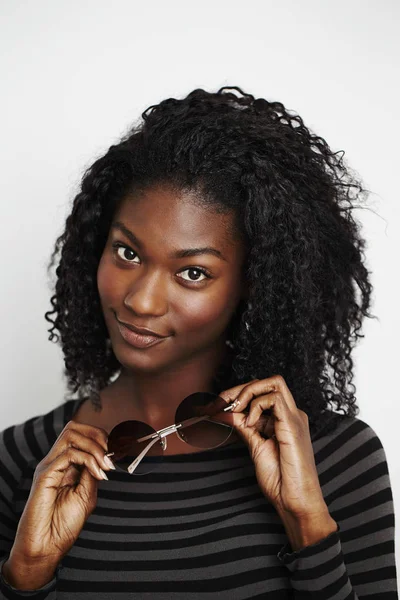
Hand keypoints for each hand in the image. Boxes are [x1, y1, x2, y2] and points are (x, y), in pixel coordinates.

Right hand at [9, 421, 113, 565]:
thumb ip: (92, 473)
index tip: (116, 453)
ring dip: (94, 446)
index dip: (100, 438)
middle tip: (110, 454)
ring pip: (71, 435)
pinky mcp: (44, 475)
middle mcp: (55, 462)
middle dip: (97, 435)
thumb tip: (104, 456)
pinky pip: (69, 454)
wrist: (46, 547)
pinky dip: (88, 460)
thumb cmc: (63, 526)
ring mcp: (49, 466)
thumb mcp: (87, 495)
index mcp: (65, 466)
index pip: (81, 435)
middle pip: (74, 428)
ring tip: (105, 465)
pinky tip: (97, 474)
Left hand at [216, 375, 327, 519]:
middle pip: (267, 382)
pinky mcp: (293, 424)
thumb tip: (225, 413)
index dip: (239, 394)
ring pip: (273, 382)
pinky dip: (256, 406)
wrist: (296, 501)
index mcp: (284, 420)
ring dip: (248, 393)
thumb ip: (244, 428)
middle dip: (240, 388)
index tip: (218, 405)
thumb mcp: (256, 447)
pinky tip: (250, 424)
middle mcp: (291, 414)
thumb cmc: (280, 480)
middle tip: (220, 403)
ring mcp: (294, 417)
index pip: (262, 392)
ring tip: (236, 412)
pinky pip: (274, 399)